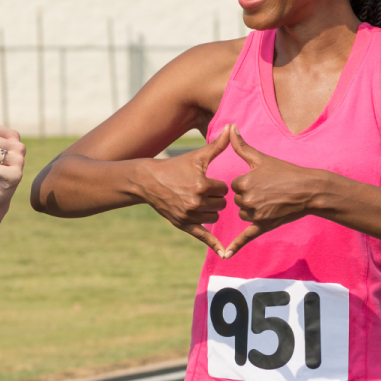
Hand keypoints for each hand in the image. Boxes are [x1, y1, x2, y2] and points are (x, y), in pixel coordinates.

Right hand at [139, 124, 231, 255]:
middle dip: (216, 198)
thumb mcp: (196, 156)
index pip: (224, 189)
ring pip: (214, 217)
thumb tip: (232, 127)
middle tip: (203, 191)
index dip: (218, 185)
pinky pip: (203, 236)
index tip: (207, 181)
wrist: (148, 181)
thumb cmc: (175, 166)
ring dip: (211, 211)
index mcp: (201, 185)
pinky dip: (214, 244)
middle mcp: (196, 202)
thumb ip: (217, 145)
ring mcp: (189, 215)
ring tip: (200, 201)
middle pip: (221, 204)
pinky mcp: (183, 225)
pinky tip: (225, 253)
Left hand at [223, 125, 319, 258]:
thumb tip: (230, 127)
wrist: (309, 190)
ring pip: (244, 214)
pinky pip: (245, 237)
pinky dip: (235, 247)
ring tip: (272, 200)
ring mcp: (255, 215)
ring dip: (253, 209)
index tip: (261, 180)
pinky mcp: (263, 226)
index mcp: (243, 182)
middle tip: (269, 190)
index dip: (247, 183)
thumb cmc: (286, 172)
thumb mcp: (262, 158)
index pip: (234, 186)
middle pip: (238, 201)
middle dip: (250, 196)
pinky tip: (225, 256)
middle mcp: (247, 200)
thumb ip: (241, 146)